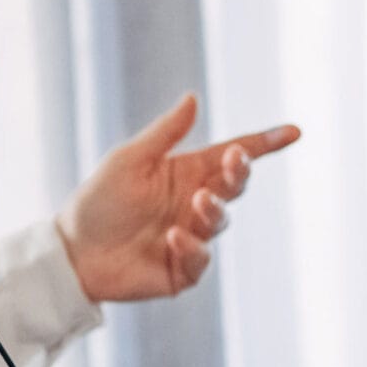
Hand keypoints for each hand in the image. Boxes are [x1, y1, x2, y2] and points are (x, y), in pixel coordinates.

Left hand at [58, 91, 301, 304]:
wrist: (73, 253)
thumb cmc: (99, 201)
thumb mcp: (130, 160)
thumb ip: (165, 132)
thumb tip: (193, 97)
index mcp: (187, 172)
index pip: (232, 156)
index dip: (264, 145)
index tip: (293, 132)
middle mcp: (194, 202)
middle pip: (235, 186)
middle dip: (240, 173)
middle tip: (233, 163)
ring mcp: (193, 236)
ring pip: (221, 220)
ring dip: (213, 210)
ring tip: (196, 203)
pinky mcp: (184, 269)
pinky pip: (202, 258)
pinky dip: (192, 247)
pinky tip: (172, 239)